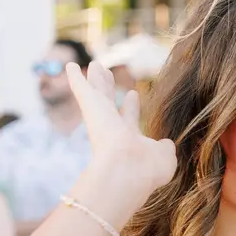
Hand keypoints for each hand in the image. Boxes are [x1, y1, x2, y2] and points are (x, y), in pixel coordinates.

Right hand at [67, 62, 177, 217]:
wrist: (127, 170)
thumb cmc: (147, 169)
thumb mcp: (163, 158)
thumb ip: (164, 148)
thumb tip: (165, 143)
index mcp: (129, 141)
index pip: (128, 120)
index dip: (130, 108)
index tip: (132, 94)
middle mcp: (112, 130)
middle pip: (109, 104)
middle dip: (108, 89)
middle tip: (107, 75)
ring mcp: (101, 119)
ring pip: (97, 94)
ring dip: (96, 79)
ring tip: (96, 64)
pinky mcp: (91, 107)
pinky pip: (81, 89)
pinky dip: (75, 78)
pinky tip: (70, 65)